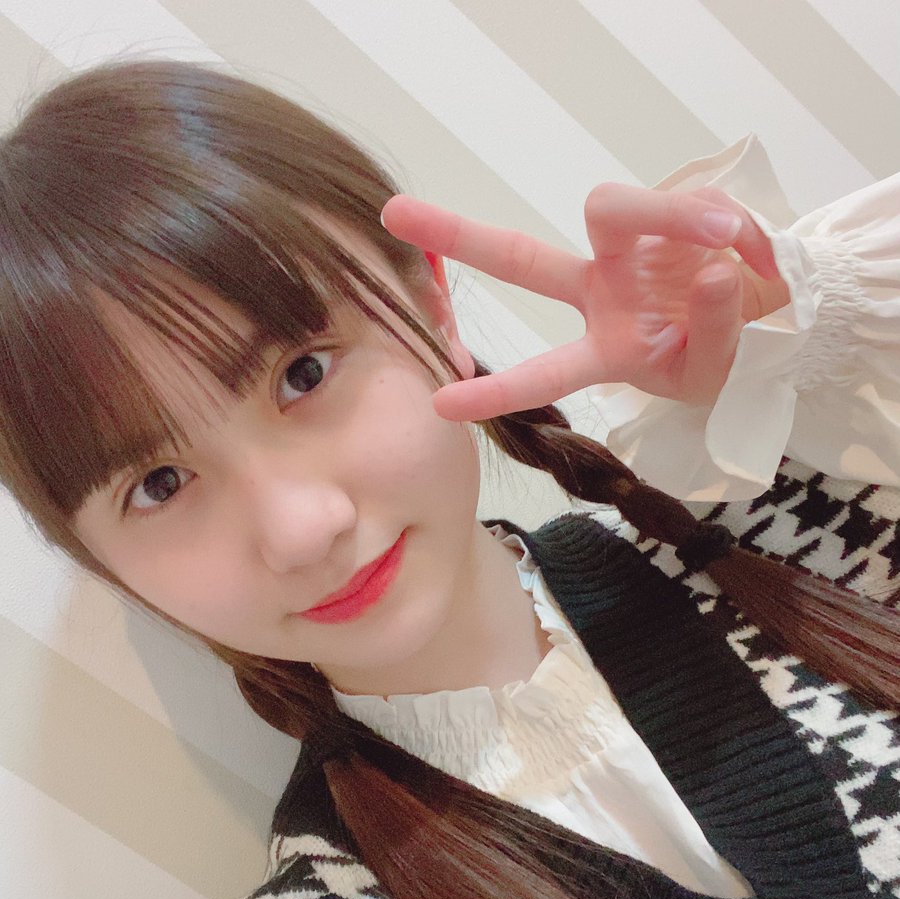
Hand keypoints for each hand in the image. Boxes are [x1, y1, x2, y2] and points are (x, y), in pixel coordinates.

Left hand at [381, 184, 787, 420]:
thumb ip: (715, 333)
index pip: (544, 371)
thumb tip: (710, 271)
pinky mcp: (670, 211)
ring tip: (729, 237)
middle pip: (524, 259)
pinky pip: (696, 204)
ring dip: (672, 216)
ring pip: (615, 209)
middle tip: (392, 212)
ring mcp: (630, 250)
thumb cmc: (724, 354)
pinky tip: (755, 253)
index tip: (440, 404)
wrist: (773, 313)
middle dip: (462, 236)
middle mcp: (601, 291)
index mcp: (603, 347)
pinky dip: (736, 228)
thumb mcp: (715, 371)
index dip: (497, 391)